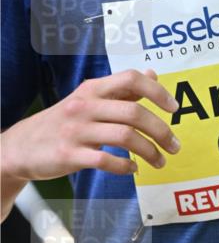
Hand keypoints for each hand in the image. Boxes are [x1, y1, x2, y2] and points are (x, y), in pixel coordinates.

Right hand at [1, 68, 179, 182]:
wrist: (20, 147)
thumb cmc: (62, 122)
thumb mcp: (88, 99)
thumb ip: (121, 90)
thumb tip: (152, 73)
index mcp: (92, 89)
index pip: (131, 79)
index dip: (157, 91)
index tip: (174, 108)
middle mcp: (84, 106)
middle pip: (133, 113)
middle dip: (161, 131)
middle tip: (175, 146)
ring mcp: (76, 131)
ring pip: (125, 137)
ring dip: (150, 152)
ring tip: (160, 161)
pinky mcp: (69, 155)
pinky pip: (105, 160)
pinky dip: (126, 167)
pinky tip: (134, 169)